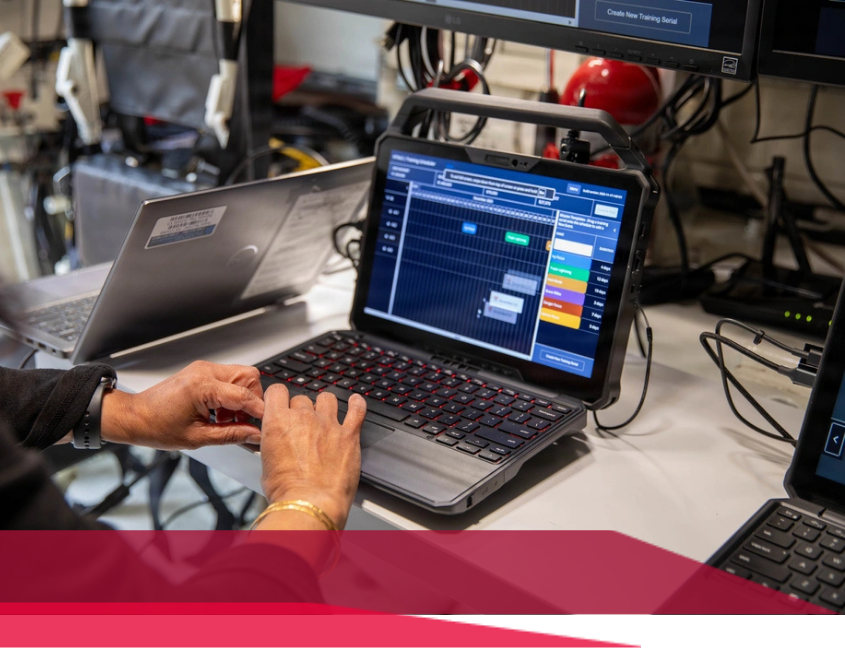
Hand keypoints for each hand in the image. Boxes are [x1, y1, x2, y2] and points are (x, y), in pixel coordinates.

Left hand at [101, 361, 263, 449]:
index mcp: (203, 387)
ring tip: (229, 420)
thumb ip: (231, 435)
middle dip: (253, 400)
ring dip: (242, 398)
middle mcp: (205, 372)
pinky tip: (221, 413)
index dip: (260, 412)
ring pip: (241, 376)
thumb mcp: (198, 437)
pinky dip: (231, 395)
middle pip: (249, 377)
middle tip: (246, 422)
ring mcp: (203, 369)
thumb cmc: (156, 426)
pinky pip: (228, 378)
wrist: (134, 417)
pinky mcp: (201, 372)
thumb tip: (254, 436)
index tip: (268, 424)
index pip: (245, 396)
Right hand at [259, 384, 365, 529]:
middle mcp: (303, 418)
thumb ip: (273, 447)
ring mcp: (328, 424)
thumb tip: (277, 449)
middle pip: (301, 399)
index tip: (281, 402)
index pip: (277, 391)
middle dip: (301, 410)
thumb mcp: (266, 466)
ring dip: (325, 406)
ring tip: (325, 415)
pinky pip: (357, 410)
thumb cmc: (286, 491)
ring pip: (327, 398)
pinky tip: (355, 403)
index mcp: (278, 422)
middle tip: (302, 426)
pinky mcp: (349, 435)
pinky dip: (357, 404)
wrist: (309, 504)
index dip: (279, 397)